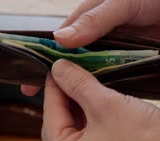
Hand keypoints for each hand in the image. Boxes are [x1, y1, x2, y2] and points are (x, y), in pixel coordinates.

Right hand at [21, 0, 159, 95]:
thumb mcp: (120, 4)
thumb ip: (93, 21)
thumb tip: (60, 39)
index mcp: (86, 20)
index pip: (58, 44)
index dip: (44, 63)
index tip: (29, 81)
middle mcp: (96, 36)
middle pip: (72, 63)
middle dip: (58, 81)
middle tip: (46, 103)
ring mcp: (113, 49)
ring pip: (92, 72)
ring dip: (82, 88)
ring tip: (69, 111)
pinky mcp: (129, 59)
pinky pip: (113, 76)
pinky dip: (106, 89)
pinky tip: (98, 104)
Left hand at [42, 59, 159, 140]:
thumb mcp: (104, 104)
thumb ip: (77, 84)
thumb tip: (59, 69)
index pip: (50, 113)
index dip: (54, 85)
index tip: (57, 66)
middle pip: (62, 124)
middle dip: (69, 97)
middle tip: (75, 72)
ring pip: (77, 133)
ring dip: (83, 110)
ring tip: (90, 84)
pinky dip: (94, 125)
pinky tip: (101, 105)